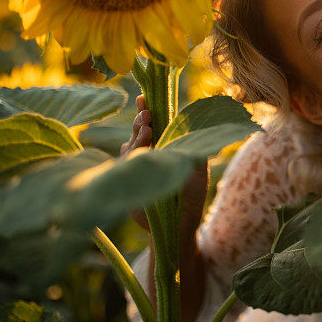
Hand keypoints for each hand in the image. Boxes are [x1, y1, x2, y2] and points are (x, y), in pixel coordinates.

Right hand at [122, 95, 207, 232]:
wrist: (181, 223)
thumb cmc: (192, 195)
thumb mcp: (197, 168)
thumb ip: (194, 148)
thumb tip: (195, 125)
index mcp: (163, 147)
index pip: (153, 125)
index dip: (147, 111)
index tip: (144, 98)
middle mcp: (147, 155)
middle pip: (138, 133)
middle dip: (140, 121)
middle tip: (146, 113)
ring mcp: (136, 168)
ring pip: (130, 148)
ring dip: (137, 138)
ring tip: (147, 130)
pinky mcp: (128, 183)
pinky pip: (124, 167)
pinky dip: (129, 158)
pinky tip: (135, 151)